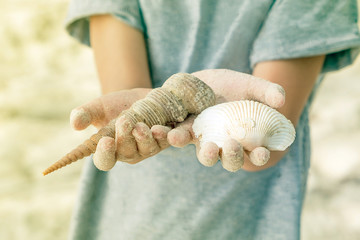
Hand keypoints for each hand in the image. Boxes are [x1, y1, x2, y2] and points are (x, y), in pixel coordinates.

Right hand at [70, 88, 171, 169]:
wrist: (137, 97)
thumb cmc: (113, 107)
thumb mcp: (97, 108)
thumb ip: (84, 115)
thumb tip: (75, 124)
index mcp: (110, 150)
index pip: (105, 161)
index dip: (105, 154)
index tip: (106, 141)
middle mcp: (130, 152)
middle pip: (128, 153)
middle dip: (125, 138)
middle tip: (124, 121)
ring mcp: (149, 147)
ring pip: (148, 149)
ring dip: (145, 139)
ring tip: (140, 125)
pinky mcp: (165, 139)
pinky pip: (170, 142)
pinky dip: (169, 138)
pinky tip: (164, 130)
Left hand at [167, 69, 285, 171]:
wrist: (204, 81)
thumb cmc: (232, 86)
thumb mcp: (249, 85)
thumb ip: (266, 92)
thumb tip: (281, 100)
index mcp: (244, 138)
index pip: (256, 153)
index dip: (259, 156)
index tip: (261, 153)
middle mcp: (225, 144)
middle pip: (228, 159)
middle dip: (229, 156)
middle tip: (227, 146)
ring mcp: (204, 139)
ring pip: (204, 153)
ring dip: (198, 150)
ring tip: (185, 140)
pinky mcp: (185, 131)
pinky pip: (176, 137)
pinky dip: (166, 135)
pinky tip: (156, 130)